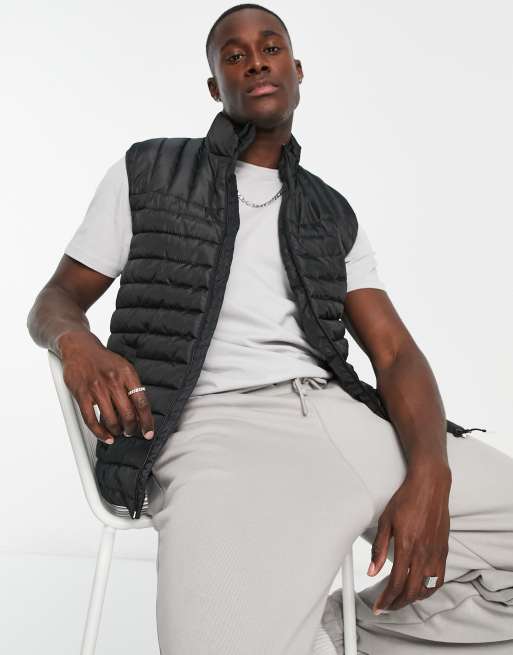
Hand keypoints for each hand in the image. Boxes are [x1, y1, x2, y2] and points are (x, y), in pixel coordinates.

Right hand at [59, 331, 154, 444]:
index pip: (142, 403)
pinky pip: (91, 420)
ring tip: (119, 432)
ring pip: (110, 420)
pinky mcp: (81, 394)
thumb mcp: (124, 368)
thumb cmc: (104, 361)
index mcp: (127, 374)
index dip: (147, 421)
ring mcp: (96, 388)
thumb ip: (132, 388)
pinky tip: (106, 436)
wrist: (80, 348)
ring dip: (117, 431)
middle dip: (131, 429)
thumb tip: (140, 412)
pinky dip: (100, 433)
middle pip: (127, 414)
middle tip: (131, 432)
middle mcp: (113, 381)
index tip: (148, 432)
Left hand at [367, 464, 450, 613]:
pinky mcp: (444, 551)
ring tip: (401, 599)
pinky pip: (439, 579)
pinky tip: (420, 589)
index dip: (386, 599)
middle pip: (411, 591)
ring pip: (427, 588)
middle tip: (387, 606)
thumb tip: (372, 570)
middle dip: (398, 603)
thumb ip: (378, 548)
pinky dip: (429, 590)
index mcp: (406, 546)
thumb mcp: (385, 521)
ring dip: (413, 599)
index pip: (396, 583)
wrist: (430, 486)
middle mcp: (423, 553)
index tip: (379, 606)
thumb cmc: (407, 499)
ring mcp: (436, 553)